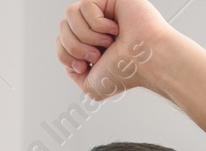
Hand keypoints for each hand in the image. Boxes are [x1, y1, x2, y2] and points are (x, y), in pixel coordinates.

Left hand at [56, 0, 170, 100]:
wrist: (145, 61)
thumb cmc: (126, 73)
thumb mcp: (92, 87)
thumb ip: (74, 75)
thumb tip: (72, 61)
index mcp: (90, 44)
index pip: (60, 41)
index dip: (66, 54)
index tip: (85, 66)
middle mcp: (94, 27)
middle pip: (62, 27)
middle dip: (76, 47)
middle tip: (98, 55)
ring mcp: (101, 11)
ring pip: (70, 14)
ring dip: (86, 35)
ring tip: (107, 42)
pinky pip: (85, 5)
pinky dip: (98, 22)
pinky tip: (114, 28)